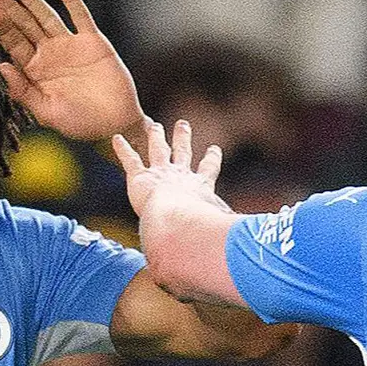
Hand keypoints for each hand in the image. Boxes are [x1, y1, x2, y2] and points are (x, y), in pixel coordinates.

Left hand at [0, 0, 142, 144]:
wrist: (115, 125)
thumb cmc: (80, 124)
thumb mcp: (47, 112)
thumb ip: (23, 91)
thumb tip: (1, 65)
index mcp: (34, 72)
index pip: (14, 44)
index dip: (3, 27)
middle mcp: (49, 54)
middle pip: (25, 24)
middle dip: (9, 6)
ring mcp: (70, 45)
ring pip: (47, 16)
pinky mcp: (92, 40)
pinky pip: (80, 15)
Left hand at [107, 118, 224, 226]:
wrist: (175, 220)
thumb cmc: (198, 227)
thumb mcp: (221, 226)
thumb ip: (230, 229)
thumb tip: (250, 241)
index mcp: (200, 187)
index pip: (208, 170)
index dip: (211, 159)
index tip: (214, 148)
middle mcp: (180, 176)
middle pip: (182, 152)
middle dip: (182, 138)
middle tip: (182, 124)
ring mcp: (160, 174)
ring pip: (157, 149)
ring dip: (155, 136)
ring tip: (154, 126)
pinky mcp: (140, 178)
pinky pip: (130, 159)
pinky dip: (123, 149)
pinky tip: (116, 139)